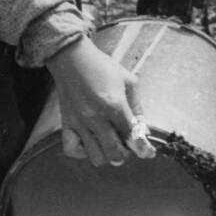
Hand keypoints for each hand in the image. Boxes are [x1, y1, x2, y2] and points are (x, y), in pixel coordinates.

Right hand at [45, 37, 156, 165]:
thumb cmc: (102, 67)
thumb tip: (143, 131)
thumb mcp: (129, 82)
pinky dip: (84, 151)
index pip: (132, 137)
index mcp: (114, 105)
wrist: (73, 59)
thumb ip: (138, 108)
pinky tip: (91, 142)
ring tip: (109, 142)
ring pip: (96, 157)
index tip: (148, 153)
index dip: (143, 148)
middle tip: (126, 144)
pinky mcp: (66, 124)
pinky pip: (72, 150)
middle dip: (125, 153)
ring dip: (106, 154)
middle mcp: (96, 118)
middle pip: (114, 154)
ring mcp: (79, 123)